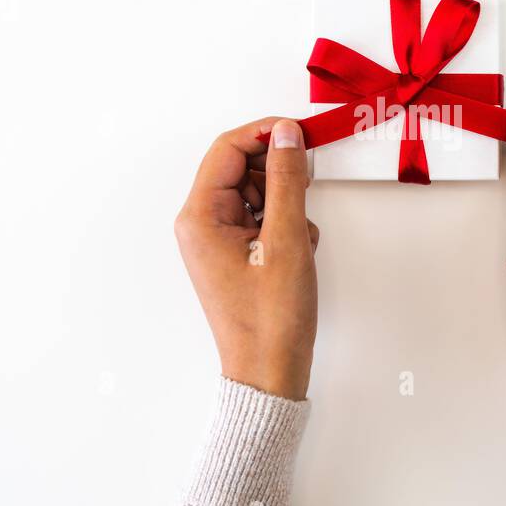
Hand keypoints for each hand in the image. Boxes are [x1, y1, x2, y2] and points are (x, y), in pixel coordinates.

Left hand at [174, 118, 318, 399]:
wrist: (269, 373)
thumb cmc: (271, 319)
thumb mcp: (287, 240)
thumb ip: (287, 180)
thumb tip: (287, 135)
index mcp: (199, 217)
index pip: (227, 149)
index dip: (265, 133)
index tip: (300, 133)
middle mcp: (201, 224)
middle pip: (240, 168)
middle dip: (278, 175)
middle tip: (306, 192)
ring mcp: (217, 240)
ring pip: (255, 193)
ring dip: (286, 204)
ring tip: (299, 239)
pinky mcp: (235, 254)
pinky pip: (261, 218)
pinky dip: (285, 226)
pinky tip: (297, 253)